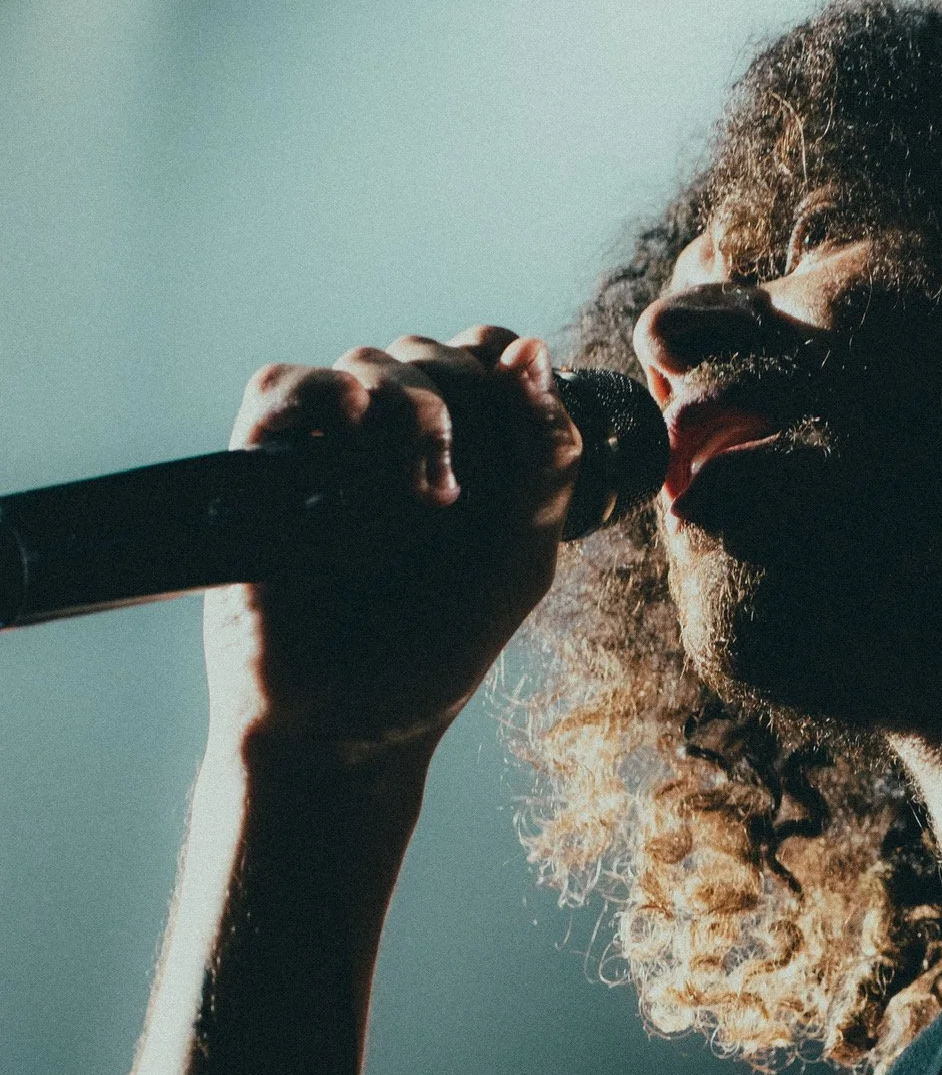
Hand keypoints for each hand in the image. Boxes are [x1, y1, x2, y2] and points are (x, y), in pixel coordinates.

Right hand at [207, 326, 580, 760]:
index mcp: (467, 455)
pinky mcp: (263, 466)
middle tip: (464, 486)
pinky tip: (352, 419)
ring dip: (408, 405)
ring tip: (425, 495)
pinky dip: (319, 390)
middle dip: (461, 395)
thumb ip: (545, 460)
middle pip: (430, 353)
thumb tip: (532, 349)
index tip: (519, 406)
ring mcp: (329, 452)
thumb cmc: (433, 653)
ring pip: (366, 363)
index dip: (503, 364)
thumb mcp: (519, 560)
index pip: (486, 357)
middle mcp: (396, 443)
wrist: (341, 725)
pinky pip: (284, 387)